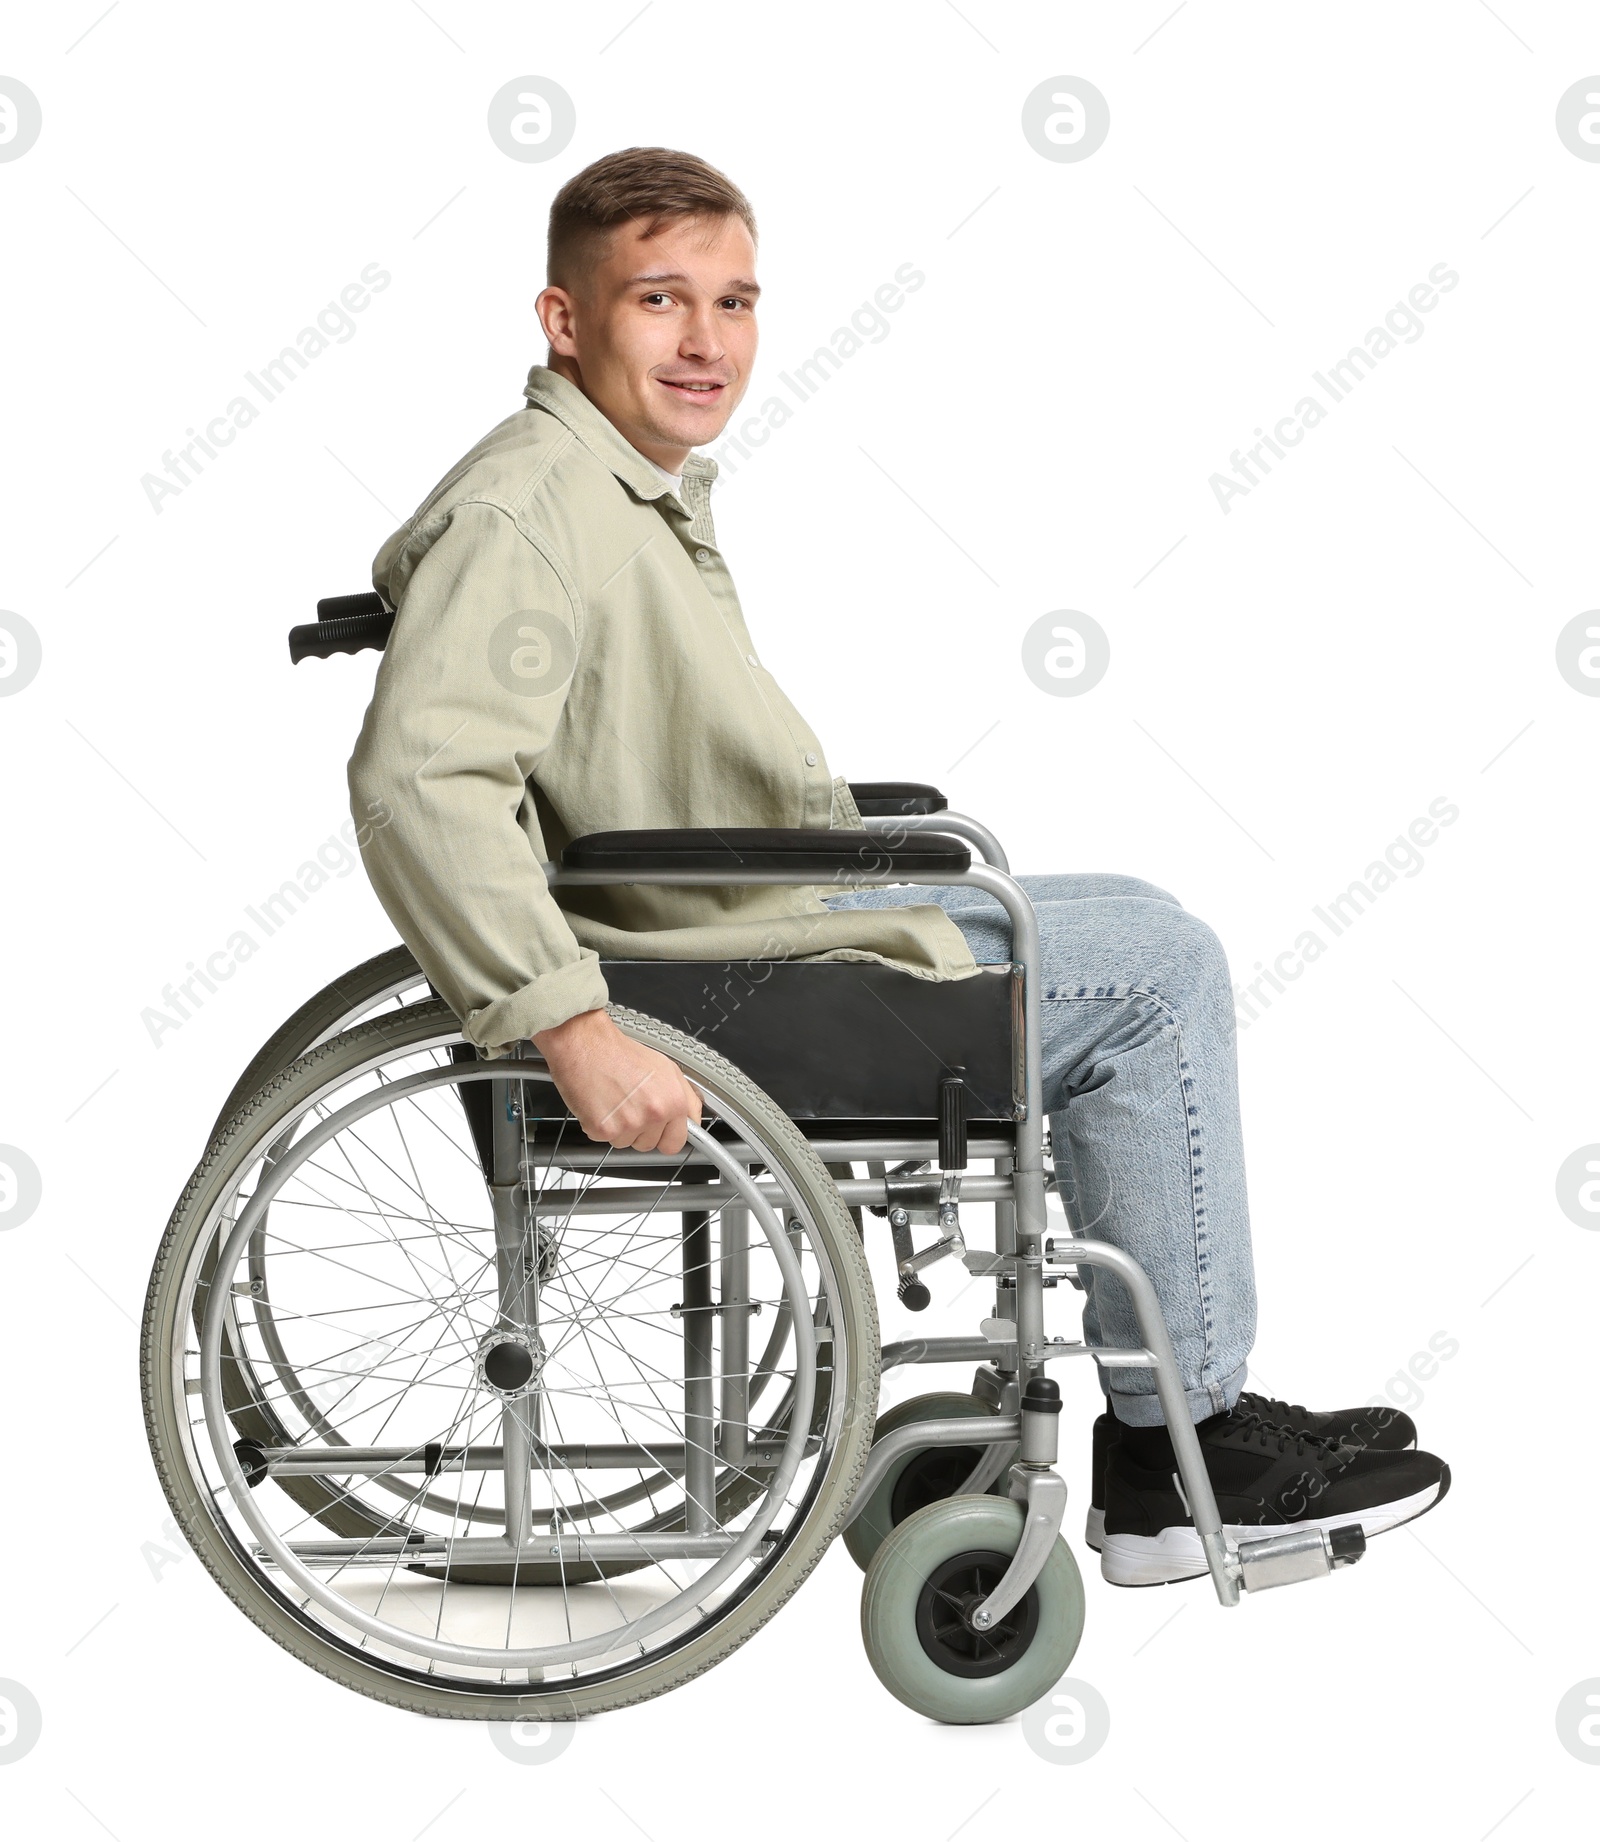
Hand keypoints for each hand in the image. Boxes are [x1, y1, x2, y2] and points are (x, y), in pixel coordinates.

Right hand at [530, 1007, 702, 1153]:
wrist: (586, 1044)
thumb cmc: (621, 1053)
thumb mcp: (667, 1069)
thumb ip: (686, 1098)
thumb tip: (693, 1120)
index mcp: (673, 1101)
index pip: (675, 1143)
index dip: (665, 1137)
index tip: (658, 1130)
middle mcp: (654, 1114)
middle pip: (648, 1145)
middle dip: (639, 1131)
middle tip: (629, 1105)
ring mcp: (628, 1124)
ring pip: (625, 1143)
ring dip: (618, 1128)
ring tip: (613, 1100)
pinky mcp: (603, 1129)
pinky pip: (603, 1140)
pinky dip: (598, 1125)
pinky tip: (600, 1103)